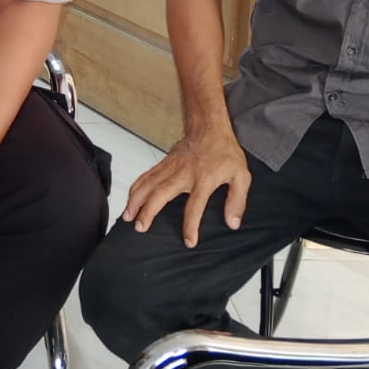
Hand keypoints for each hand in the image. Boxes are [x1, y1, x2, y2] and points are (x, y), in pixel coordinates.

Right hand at [123, 128, 250, 247]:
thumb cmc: (225, 152)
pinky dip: (136, 187)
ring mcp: (171, 167)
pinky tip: (130, 198)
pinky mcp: (164, 162)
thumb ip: (237, 200)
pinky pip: (146, 175)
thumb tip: (233, 222)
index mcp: (203, 180)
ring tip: (127, 215)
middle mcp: (183, 174)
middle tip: (140, 227)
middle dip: (147, 211)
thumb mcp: (241, 176)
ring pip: (148, 184)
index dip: (190, 225)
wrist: (209, 127)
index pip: (194, 206)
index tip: (188, 241)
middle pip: (160, 194)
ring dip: (136, 200)